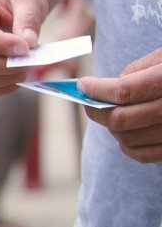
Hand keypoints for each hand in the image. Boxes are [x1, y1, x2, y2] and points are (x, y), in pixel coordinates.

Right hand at [0, 0, 49, 95]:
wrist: (16, 0)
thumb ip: (28, 19)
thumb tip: (28, 44)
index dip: (1, 44)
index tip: (25, 47)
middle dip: (5, 66)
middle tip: (31, 60)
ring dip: (5, 78)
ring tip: (27, 68)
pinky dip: (4, 87)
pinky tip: (20, 76)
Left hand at [80, 48, 161, 162]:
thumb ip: (137, 72)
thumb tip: (107, 90)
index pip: (124, 91)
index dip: (97, 89)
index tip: (83, 85)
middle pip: (122, 119)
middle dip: (97, 111)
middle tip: (88, 102)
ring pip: (129, 139)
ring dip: (111, 128)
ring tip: (108, 114)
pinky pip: (144, 155)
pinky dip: (127, 145)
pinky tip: (125, 132)